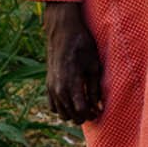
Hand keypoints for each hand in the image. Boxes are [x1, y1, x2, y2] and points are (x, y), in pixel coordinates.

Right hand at [42, 1, 102, 122]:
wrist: (63, 30)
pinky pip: (52, 105)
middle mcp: (58, 88)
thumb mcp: (93, 65)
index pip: (81, 111)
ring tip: (84, 106)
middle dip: (83, 116)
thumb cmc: (82, 44)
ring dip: (72, 113)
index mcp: (71, 84)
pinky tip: (72, 101)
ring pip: (61, 113)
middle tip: (94, 110)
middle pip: (70, 116)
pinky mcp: (47, 83)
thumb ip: (95, 88)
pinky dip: (62, 108)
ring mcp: (51, 87)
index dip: (92, 115)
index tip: (99, 111)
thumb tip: (98, 105)